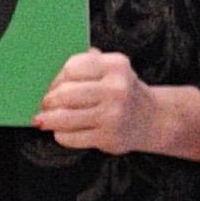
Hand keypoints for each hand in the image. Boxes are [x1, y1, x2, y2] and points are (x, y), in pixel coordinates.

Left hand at [33, 50, 167, 152]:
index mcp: (116, 65)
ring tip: (45, 120)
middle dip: (49, 101)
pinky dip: (61, 135)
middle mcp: (117, 88)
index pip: (71, 68)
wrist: (154, 119)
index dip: (57, 78)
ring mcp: (113, 114)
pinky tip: (63, 132)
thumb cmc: (123, 93)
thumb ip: (88, 63)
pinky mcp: (108, 137)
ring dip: (48, 119)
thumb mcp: (114, 70)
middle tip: (46, 105)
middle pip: (64, 93)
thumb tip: (53, 75)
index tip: (56, 86)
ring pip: (63, 117)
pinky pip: (70, 137)